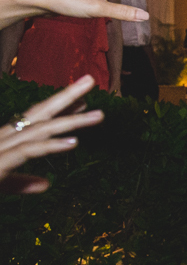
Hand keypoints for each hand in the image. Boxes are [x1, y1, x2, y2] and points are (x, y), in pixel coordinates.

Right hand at [0, 75, 102, 193]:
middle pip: (39, 113)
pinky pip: (28, 150)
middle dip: (66, 95)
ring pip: (40, 129)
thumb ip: (22, 182)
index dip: (59, 107)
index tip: (85, 97)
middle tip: (92, 80)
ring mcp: (1, 147)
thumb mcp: (2, 184)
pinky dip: (51, 146)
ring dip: (71, 121)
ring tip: (99, 115)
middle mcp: (4, 138)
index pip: (36, 119)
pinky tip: (74, 143)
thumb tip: (47, 184)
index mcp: (5, 141)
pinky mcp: (0, 162)